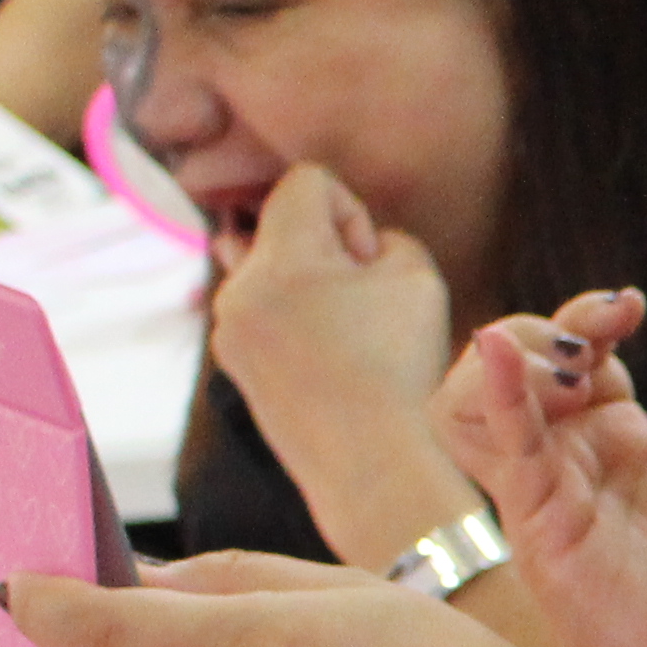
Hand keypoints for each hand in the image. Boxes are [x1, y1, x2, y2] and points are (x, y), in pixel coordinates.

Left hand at [202, 165, 458, 477]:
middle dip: (329, 251)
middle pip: (283, 225)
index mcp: (280, 258)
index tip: (371, 266)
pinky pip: (264, 315)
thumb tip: (346, 249)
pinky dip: (297, 324)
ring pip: (272, 271)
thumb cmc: (403, 367)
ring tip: (352, 339)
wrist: (374, 466)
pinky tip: (332, 363)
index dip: (352, 211)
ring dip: (312, 288)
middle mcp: (237, 288)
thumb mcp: (418, 277)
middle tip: (367, 305)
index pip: (305, 181)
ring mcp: (228, 330)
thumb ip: (383, 237)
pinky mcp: (234, 365)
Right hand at [436, 309, 646, 646]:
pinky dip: (490, 393)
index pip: (579, 358)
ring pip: (472, 403)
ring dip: (514, 360)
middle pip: (518, 367)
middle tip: (612, 321)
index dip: (593, 317)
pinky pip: (496, 450)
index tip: (635, 303)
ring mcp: (547, 498)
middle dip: (552, 325)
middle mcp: (575, 468)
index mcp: (626, 451)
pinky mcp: (538, 529)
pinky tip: (498, 349)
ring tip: (575, 360)